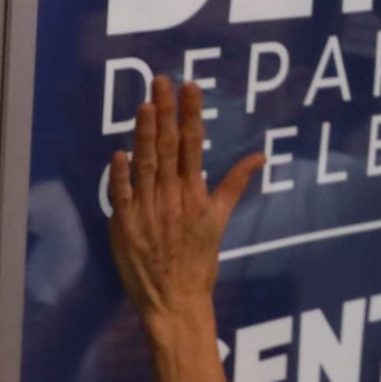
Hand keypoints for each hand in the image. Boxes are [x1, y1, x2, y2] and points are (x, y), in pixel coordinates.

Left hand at [110, 77, 260, 336]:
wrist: (176, 301)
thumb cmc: (198, 262)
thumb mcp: (220, 220)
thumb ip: (236, 184)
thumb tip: (261, 156)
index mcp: (195, 195)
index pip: (193, 144)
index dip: (190, 113)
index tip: (190, 86)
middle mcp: (173, 199)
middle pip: (168, 147)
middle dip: (165, 111)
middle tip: (161, 80)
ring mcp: (148, 211)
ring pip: (146, 165)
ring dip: (144, 134)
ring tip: (145, 104)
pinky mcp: (125, 226)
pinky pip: (120, 196)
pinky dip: (120, 176)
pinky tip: (119, 153)